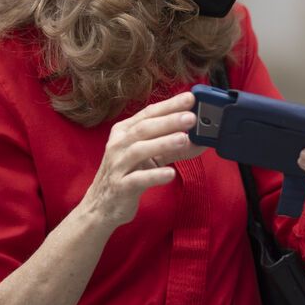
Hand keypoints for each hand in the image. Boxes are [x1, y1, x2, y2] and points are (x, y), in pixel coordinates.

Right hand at [80, 92, 205, 228]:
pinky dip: (154, 175)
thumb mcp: (152, 157)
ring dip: (163, 143)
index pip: (149, 113)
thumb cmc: (128, 174)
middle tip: (192, 117)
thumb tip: (203, 139)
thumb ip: (175, 147)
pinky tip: (170, 173)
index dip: (169, 105)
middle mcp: (119, 145)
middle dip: (169, 121)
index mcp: (125, 131)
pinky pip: (138, 179)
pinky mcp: (120, 187)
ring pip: (139, 150)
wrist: (102, 206)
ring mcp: (118, 165)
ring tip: (184, 139)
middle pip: (145, 128)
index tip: (190, 98)